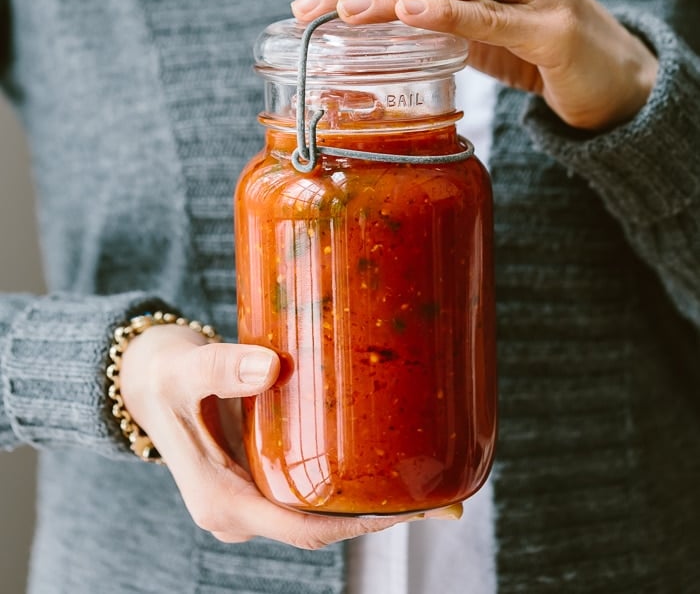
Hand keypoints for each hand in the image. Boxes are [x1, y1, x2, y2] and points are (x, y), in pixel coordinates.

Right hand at [118, 323, 419, 546]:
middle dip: (376, 514)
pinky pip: (307, 490)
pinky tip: (378, 458)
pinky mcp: (258, 479)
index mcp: (222, 502)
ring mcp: (250, 498)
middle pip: (318, 526)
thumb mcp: (187, 369)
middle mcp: (239, 512)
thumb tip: (271, 366)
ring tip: (422, 477)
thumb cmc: (164, 375)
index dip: (356, 522)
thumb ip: (224, 366)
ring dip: (365, 500)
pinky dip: (344, 480)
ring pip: (315, 510)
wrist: (144, 379)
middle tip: (436, 494)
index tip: (405, 509)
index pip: (302, 528)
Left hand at [291, 0, 657, 131]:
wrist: (608, 73)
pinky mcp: (555, 22)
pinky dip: (448, 14)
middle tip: (313, 9)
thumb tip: (347, 20)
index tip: (305, 2)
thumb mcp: (467, 18)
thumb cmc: (528, 39)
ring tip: (350, 13)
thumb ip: (421, 8)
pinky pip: (492, 15)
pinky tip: (412, 14)